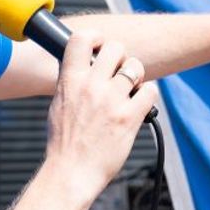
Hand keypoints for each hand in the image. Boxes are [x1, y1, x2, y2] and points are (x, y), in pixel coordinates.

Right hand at [45, 30, 158, 200]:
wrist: (71, 172)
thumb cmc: (64, 144)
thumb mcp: (58, 105)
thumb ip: (71, 82)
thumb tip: (84, 67)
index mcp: (69, 81)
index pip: (81, 39)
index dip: (96, 37)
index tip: (100, 45)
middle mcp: (91, 86)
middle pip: (115, 48)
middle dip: (120, 58)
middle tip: (118, 73)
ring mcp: (111, 101)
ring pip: (135, 67)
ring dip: (136, 76)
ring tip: (129, 91)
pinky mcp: (130, 117)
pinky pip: (151, 90)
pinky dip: (148, 94)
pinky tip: (139, 104)